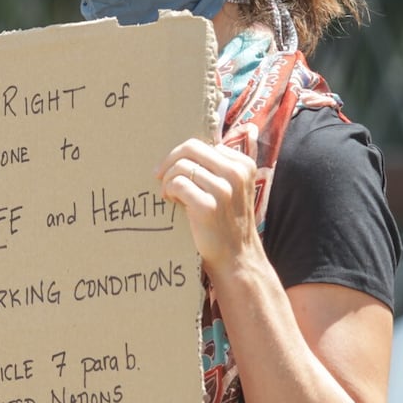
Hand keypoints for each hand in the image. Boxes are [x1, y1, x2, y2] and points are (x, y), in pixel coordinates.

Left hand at [155, 129, 261, 270]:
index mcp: (243, 165)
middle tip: (160, 176)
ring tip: (170, 195)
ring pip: (181, 166)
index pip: (202, 145)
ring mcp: (224, 189)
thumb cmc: (226, 222)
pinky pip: (177, 183)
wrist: (235, 258)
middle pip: (190, 148)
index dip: (183, 157)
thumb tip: (180, 152)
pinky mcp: (208, 206)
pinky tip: (172, 201)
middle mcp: (236, 173)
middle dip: (170, 161)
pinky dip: (168, 190)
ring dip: (168, 180)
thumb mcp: (231, 189)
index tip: (177, 172)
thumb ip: (215, 168)